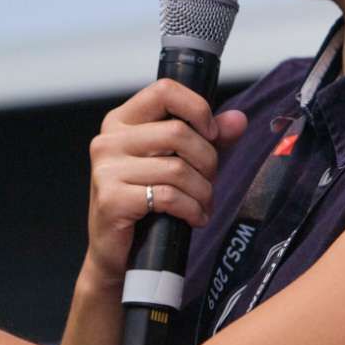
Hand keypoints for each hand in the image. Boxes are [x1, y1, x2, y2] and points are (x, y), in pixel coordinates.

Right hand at [83, 79, 247, 289]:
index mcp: (121, 121)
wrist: (116, 253)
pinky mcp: (111, 199)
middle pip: (178, 133)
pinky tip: (194, 218)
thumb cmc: (146, 202)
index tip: (211, 133)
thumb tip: (238, 120)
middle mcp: (108, 140)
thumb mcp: (177, 162)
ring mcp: (106, 170)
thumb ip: (207, 138)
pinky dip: (191, 209)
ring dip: (202, 191)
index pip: (164, 91)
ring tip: (203, 204)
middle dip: (207, 160)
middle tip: (209, 181)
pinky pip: (168, 196)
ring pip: (177, 168)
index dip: (197, 108)